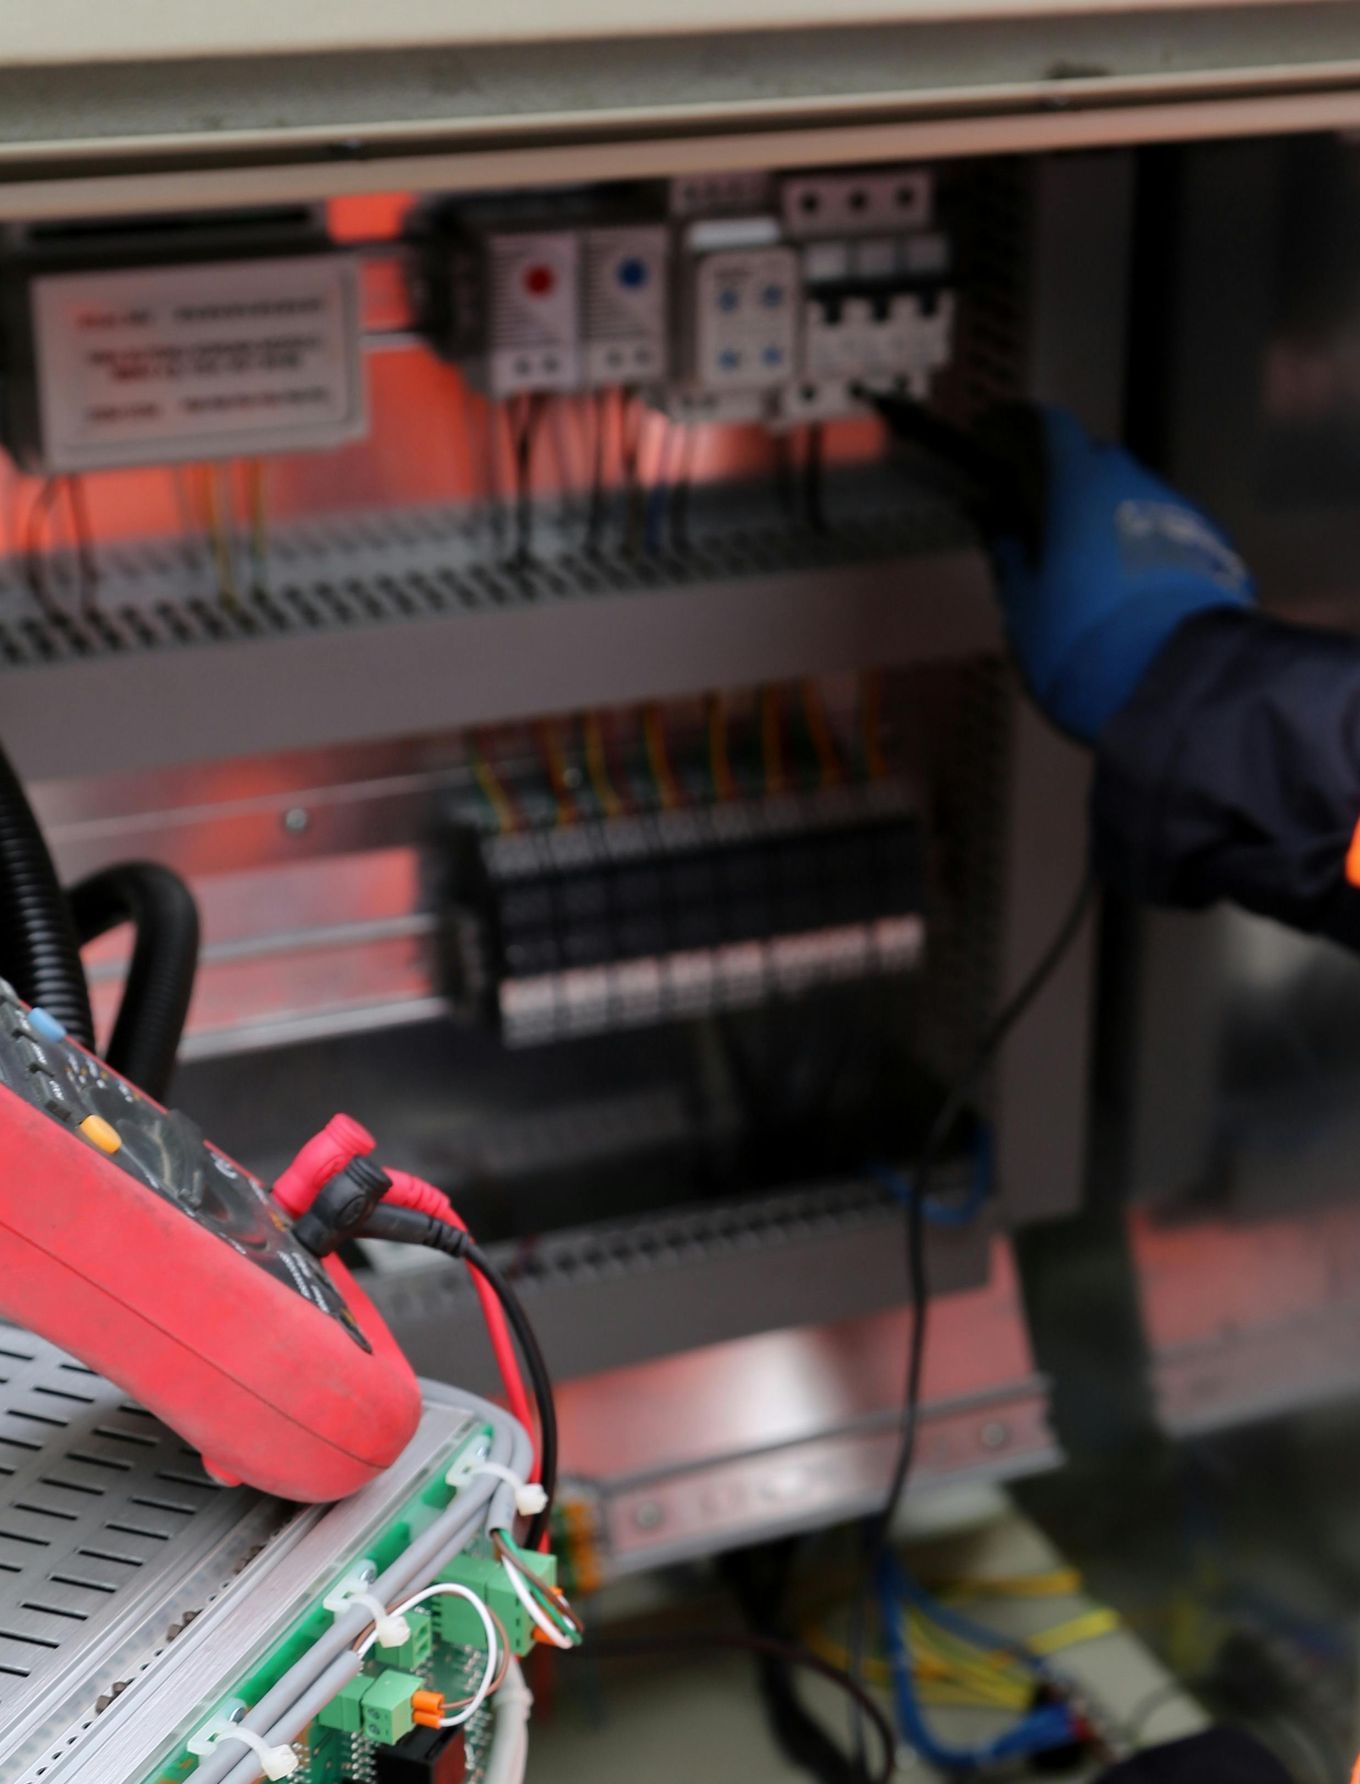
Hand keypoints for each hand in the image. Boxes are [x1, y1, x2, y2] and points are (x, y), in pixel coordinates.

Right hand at [993, 407, 1253, 742]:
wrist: (1177, 688)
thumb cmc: (1078, 644)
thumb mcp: (1024, 608)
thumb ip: (1009, 555)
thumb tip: (997, 521)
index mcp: (1079, 486)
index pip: (1049, 428)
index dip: (1021, 431)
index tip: (998, 448)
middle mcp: (1134, 483)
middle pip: (1097, 460)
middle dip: (1068, 479)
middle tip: (1044, 521)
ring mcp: (1182, 514)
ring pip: (1136, 497)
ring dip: (1110, 515)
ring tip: (1091, 565)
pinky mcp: (1215, 549)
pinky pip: (1168, 532)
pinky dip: (1144, 545)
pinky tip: (1134, 589)